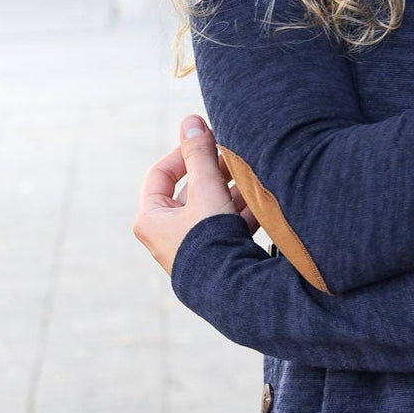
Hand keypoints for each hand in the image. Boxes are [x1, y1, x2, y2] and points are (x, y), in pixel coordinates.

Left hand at [133, 114, 258, 275]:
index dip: (184, 153)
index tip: (208, 142)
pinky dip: (241, 212)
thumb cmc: (210, 239)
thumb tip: (191, 121)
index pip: (160, 174)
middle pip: (189, 191)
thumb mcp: (206, 189)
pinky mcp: (213, 257)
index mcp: (151, 218)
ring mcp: (190, 246)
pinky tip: (262, 202)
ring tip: (254, 176)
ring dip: (232, 191)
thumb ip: (200, 154)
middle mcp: (166, 234)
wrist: (231, 291)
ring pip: (211, 208)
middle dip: (215, 172)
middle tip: (236, 157)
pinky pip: (225, 227)